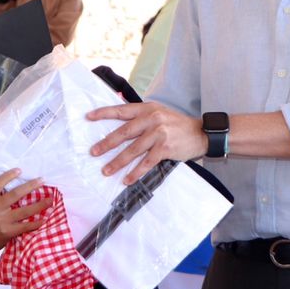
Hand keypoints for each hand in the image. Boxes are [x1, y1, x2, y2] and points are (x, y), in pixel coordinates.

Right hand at [0, 170, 48, 251]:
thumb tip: (20, 184)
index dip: (8, 176)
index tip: (19, 170)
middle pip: (15, 194)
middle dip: (30, 186)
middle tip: (42, 180)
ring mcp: (2, 221)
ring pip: (24, 211)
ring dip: (39, 205)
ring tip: (50, 200)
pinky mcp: (8, 232)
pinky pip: (25, 226)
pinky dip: (36, 223)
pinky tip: (45, 218)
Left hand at [87, 101, 208, 184]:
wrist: (201, 133)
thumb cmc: (177, 125)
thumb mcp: (159, 114)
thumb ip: (142, 118)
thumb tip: (120, 127)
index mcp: (148, 109)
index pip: (122, 110)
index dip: (104, 113)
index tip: (88, 117)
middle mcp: (152, 119)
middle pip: (124, 132)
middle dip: (107, 143)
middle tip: (94, 152)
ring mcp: (159, 134)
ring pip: (133, 150)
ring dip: (118, 162)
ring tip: (106, 170)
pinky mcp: (165, 148)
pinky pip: (146, 162)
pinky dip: (136, 172)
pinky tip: (127, 179)